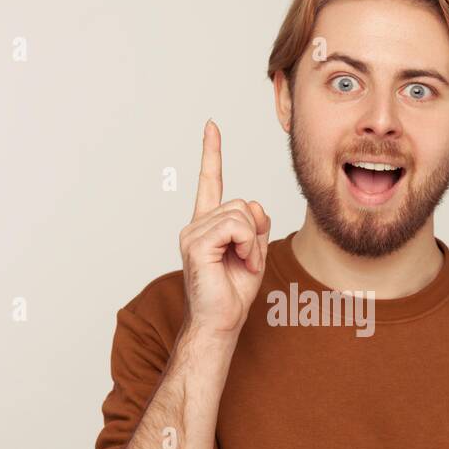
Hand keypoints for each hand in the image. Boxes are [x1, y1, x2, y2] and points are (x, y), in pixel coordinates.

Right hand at [178, 119, 270, 338]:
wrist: (222, 321)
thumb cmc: (234, 291)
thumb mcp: (255, 251)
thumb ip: (256, 225)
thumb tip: (254, 206)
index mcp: (208, 225)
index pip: (210, 182)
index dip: (211, 154)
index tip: (211, 126)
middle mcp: (196, 225)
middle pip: (242, 203)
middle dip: (255, 231)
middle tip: (249, 259)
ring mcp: (192, 234)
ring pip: (240, 215)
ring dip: (252, 241)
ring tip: (242, 263)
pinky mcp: (195, 244)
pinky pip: (235, 227)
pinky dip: (247, 245)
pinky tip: (240, 262)